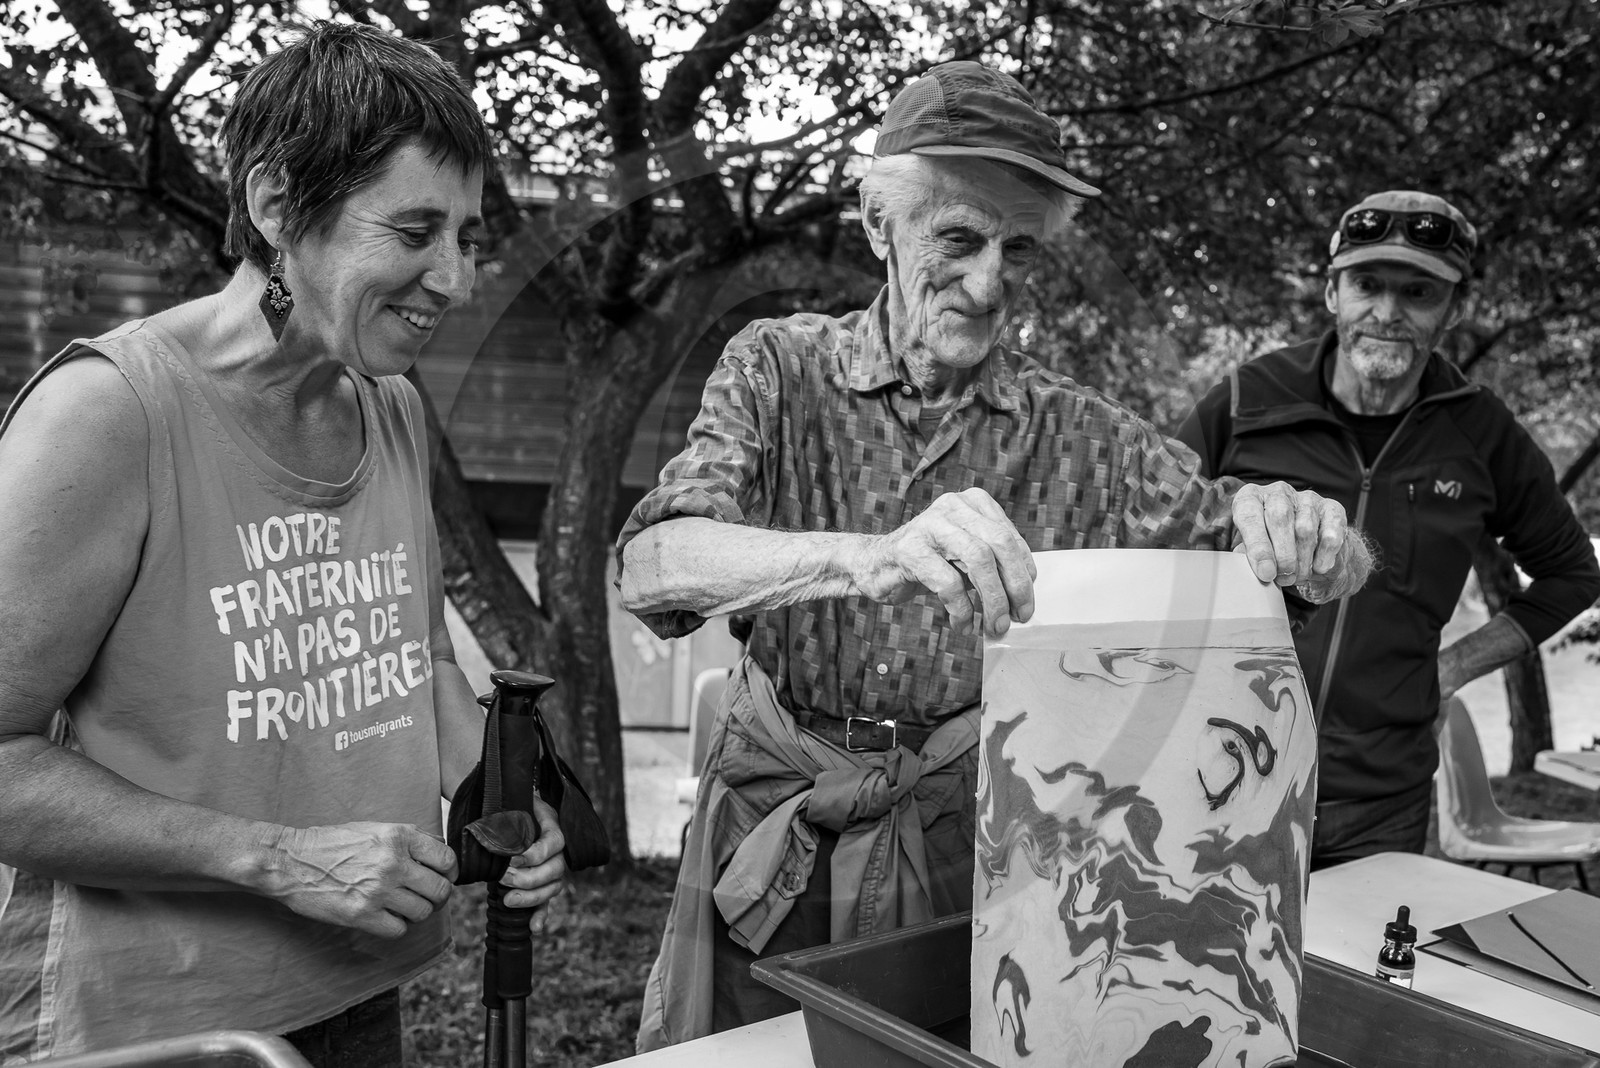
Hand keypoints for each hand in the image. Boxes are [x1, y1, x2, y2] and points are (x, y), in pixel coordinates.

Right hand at [266, 822, 456, 939]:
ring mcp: (378, 890)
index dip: (449, 872)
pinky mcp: (362, 915)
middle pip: (440, 890)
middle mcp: (393, 862)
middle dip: (437, 896)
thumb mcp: (375, 829)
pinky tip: (385, 916)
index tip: (443, 877)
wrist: (290, 861)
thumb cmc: (332, 844)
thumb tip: (440, 854)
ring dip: (416, 912)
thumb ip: (408, 839)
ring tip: (401, 906)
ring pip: (423, 912)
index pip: (447, 859)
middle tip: (426, 897)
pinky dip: (396, 926)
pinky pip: (399, 929)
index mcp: (399, 836)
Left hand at [500, 797, 566, 911]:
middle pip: (555, 869)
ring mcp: (553, 869)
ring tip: (508, 900)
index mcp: (551, 826)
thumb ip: (506, 812)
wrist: (512, 816)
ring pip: (553, 888)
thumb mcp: (510, 805)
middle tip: (504, 879)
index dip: (536, 854)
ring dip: (531, 897)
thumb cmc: (509, 810)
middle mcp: (557, 850)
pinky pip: (547, 902)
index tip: (513, 859)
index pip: (555, 842)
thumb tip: (490, 821)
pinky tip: (534, 928)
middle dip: (528, 879)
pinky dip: (541, 915)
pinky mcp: (544, 885)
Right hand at [854, 488, 1035, 637]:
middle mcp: (953, 506)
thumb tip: (1023, 597)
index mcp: (972, 503)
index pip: (1010, 538)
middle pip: (999, 545)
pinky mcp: (910, 549)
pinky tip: (961, 625)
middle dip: (1015, 587)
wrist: (873, 565)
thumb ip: (992, 565)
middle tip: (1018, 618)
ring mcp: (930, 525)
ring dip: (993, 601)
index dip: (1024, 573)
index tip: (1026, 602)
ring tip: (994, 626)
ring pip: (979, 560)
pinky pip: (949, 583)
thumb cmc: (926, 563)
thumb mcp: (964, 557)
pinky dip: (962, 610)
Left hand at [1229, 482, 1371, 603]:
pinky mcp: (1332, 508)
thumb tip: (1253, 565)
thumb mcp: (1253, 551)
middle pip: (1279, 518)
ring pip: (1305, 528)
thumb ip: (1249, 555)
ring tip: (1297, 577)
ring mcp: (1307, 498)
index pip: (1249, 516)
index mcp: (1250, 498)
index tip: (1266, 573)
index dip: (1258, 547)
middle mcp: (1278, 492)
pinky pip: (1330, 532)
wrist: (1308, 551)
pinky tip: (1318, 568)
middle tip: (1283, 578)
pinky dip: (1325, 555)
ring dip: (1302, 559)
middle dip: (1282, 555)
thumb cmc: (1271, 550)